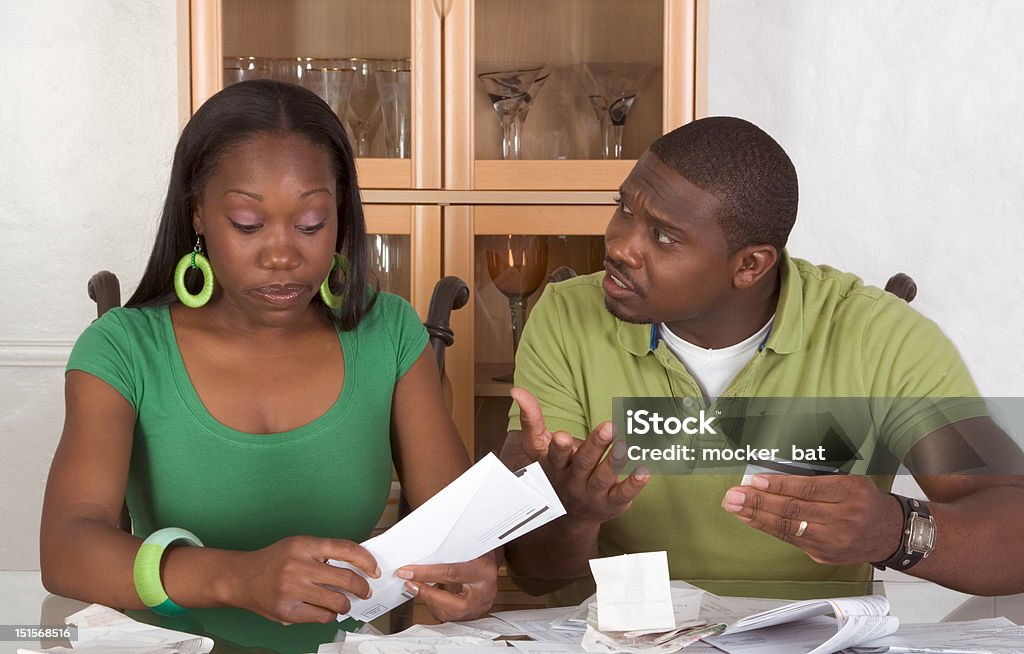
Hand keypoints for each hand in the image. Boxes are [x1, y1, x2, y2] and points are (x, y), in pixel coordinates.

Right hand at [229, 536, 379, 624]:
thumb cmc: (273, 561)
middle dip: (362, 588)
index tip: (374, 570)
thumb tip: (358, 564)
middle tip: (365, 591)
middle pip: (346, 579)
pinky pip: (322, 617)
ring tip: (344, 603)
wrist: (241, 578)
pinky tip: (327, 611)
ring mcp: (292, 589)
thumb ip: (324, 552)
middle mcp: (298, 565)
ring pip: (337, 601)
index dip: (366, 561)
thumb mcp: (298, 546)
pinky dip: (330, 616)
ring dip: (346, 605)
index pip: (346, 549)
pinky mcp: (287, 611)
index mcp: (304, 545)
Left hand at [396, 552, 497, 621]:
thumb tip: (419, 553)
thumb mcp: (465, 544)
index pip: (451, 574)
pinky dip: (436, 605)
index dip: (426, 574)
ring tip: (418, 586)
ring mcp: (481, 605)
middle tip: (411, 584)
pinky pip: (450, 615)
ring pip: (450, 613)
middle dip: (428, 595)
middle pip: (454, 604)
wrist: (491, 559)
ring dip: (430, 601)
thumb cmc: (479, 550)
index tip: (408, 572)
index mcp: (484, 571)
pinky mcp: (474, 612)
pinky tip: (429, 594)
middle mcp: (485, 591)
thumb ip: (445, 550)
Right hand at [510, 387, 648, 524]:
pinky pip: (623, 494)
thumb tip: (517, 390)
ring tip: (626, 445)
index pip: (554, 456)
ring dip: (615, 461)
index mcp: (555, 465)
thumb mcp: (540, 447)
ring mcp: (591, 494)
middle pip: (583, 463)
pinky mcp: (610, 504)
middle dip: (596, 445)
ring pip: (603, 477)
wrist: (567, 515)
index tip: (562, 436)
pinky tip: (644, 472)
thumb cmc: (556, 471)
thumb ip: (532, 418)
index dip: (559, 447)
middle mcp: (572, 480)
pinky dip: (634, 484)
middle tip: (609, 426)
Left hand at [721, 474, 903, 564]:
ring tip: (735, 506)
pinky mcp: (823, 554)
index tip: (756, 481)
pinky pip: (790, 539)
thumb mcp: (851, 482)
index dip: (780, 486)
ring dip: (756, 516)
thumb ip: (819, 481)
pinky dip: (767, 527)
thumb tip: (775, 480)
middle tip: (734, 495)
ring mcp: (832, 540)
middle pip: (794, 510)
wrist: (889, 534)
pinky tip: (750, 519)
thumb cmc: (865, 502)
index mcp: (850, 494)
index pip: (809, 489)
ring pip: (788, 527)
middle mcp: (842, 519)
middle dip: (759, 502)